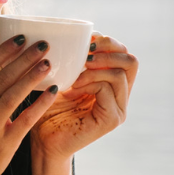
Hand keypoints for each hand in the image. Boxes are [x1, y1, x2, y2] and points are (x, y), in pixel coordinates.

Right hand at [0, 36, 59, 174]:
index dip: (4, 51)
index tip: (21, 37)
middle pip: (1, 78)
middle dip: (23, 58)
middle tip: (42, 44)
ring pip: (12, 96)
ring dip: (31, 77)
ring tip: (47, 62)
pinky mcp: (3, 144)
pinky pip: (25, 119)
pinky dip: (40, 104)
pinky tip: (52, 91)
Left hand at [30, 34, 137, 160]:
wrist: (42, 142)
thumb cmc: (47, 110)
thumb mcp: (62, 77)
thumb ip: (74, 60)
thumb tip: (78, 32)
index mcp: (112, 86)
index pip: (124, 55)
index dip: (108, 42)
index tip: (85, 40)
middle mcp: (121, 97)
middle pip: (131, 61)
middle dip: (108, 50)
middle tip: (85, 52)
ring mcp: (119, 110)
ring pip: (120, 73)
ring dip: (96, 67)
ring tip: (75, 72)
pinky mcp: (111, 120)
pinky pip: (107, 89)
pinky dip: (88, 82)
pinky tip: (71, 87)